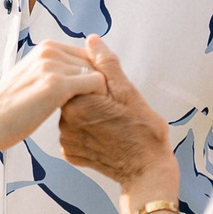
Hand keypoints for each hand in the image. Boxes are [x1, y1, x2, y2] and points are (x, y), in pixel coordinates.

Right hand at [0, 41, 107, 151]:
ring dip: (97, 95)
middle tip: (92, 107)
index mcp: (46, 48)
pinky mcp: (57, 84)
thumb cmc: (8, 106)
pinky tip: (86, 115)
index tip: (90, 97)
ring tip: (87, 113)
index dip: (92, 76)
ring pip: (98, 74)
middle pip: (95, 64)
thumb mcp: (33, 77)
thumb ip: (54, 70)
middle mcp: (51, 51)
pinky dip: (98, 99)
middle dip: (97, 85)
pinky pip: (96, 85)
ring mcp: (54, 66)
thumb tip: (77, 74)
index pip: (87, 56)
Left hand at [59, 36, 178, 196]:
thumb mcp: (128, 92)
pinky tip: (106, 136)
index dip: (98, 80)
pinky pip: (75, 134)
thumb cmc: (143, 132)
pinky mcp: (71, 155)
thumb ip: (106, 64)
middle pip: (74, 96)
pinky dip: (88, 132)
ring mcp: (67, 141)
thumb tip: (92, 40)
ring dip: (89, 114)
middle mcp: (65, 122)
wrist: (147, 172)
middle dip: (93, 97)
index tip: (114, 92)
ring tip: (113, 123)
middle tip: (117, 108)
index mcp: (77, 103)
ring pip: (74, 115)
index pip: (78, 77)